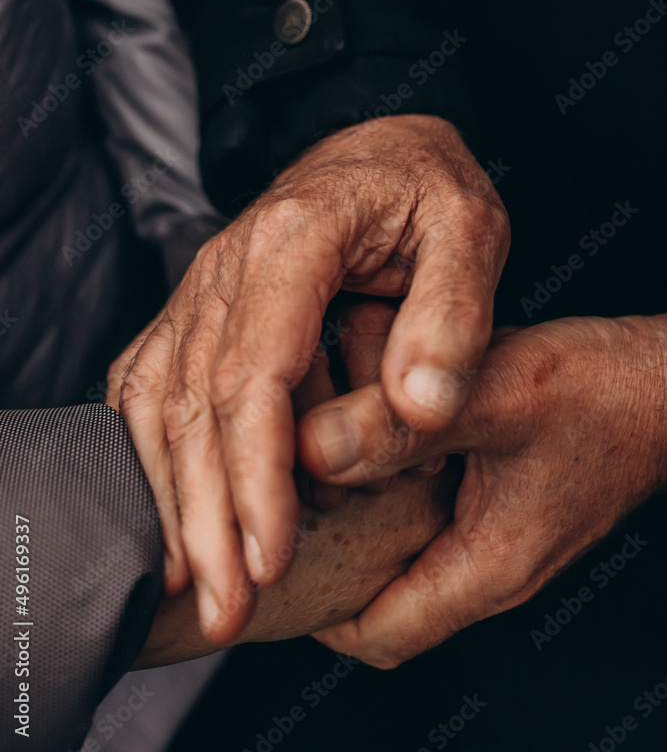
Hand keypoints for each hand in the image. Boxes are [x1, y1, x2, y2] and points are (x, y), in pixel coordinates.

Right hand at [107, 114, 508, 642]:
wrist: (380, 150)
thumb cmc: (428, 190)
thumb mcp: (469, 233)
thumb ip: (449, 317)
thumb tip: (417, 408)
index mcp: (293, 241)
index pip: (254, 372)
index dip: (256, 473)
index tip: (270, 558)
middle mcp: (226, 265)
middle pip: (195, 402)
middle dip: (206, 514)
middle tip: (226, 610)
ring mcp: (203, 287)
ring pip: (160, 401)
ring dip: (173, 499)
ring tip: (198, 588)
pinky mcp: (200, 310)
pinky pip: (152, 383)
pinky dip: (151, 454)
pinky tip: (169, 515)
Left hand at [309, 315, 666, 666]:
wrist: (665, 382)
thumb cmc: (601, 390)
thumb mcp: (494, 396)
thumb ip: (401, 427)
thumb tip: (309, 450)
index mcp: (487, 566)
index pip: (380, 637)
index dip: (316, 612)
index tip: (275, 562)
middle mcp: (493, 565)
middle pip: (388, 602)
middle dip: (333, 564)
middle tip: (287, 511)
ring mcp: (502, 537)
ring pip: (409, 557)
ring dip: (365, 521)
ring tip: (323, 470)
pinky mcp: (507, 504)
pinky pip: (436, 519)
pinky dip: (398, 491)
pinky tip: (379, 439)